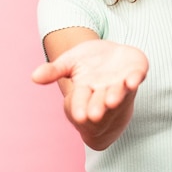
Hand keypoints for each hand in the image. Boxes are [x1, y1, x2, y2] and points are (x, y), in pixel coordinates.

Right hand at [32, 40, 148, 124]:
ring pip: (119, 93)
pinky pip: (138, 77)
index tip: (79, 116)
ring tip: (111, 100)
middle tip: (95, 114)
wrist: (112, 55)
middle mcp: (104, 91)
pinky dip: (136, 79)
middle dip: (98, 107)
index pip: (81, 101)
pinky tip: (133, 80)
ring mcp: (122, 83)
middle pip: (100, 102)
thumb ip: (54, 70)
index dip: (80, 107)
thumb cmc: (88, 62)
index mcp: (86, 90)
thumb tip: (34, 77)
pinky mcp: (137, 71)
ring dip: (116, 96)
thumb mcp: (69, 63)